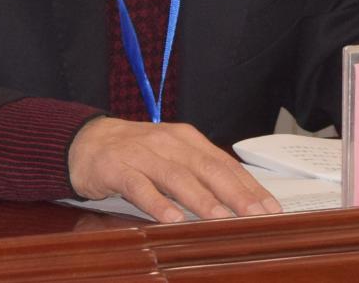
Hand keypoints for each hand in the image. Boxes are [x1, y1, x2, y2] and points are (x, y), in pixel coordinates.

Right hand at [68, 117, 281, 222]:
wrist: (87, 140)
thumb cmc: (137, 153)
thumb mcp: (172, 156)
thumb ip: (200, 174)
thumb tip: (239, 201)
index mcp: (187, 139)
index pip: (225, 163)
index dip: (249, 186)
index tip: (271, 208)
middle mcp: (168, 142)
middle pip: (207, 168)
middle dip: (235, 193)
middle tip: (256, 216)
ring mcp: (142, 153)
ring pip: (177, 177)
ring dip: (200, 199)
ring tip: (220, 219)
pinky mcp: (117, 167)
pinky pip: (139, 186)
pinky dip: (157, 203)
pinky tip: (171, 219)